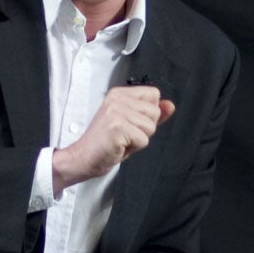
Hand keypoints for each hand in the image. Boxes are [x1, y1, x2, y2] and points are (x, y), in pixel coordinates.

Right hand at [52, 86, 176, 192]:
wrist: (82, 158)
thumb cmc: (104, 143)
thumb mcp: (130, 124)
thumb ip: (151, 115)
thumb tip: (170, 106)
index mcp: (119, 94)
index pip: (153, 94)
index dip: (148, 114)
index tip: (130, 122)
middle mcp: (117, 99)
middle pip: (155, 112)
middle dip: (144, 129)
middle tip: (124, 134)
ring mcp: (116, 112)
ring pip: (150, 127)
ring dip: (139, 140)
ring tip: (121, 140)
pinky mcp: (117, 126)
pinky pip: (144, 140)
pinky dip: (134, 148)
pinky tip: (119, 146)